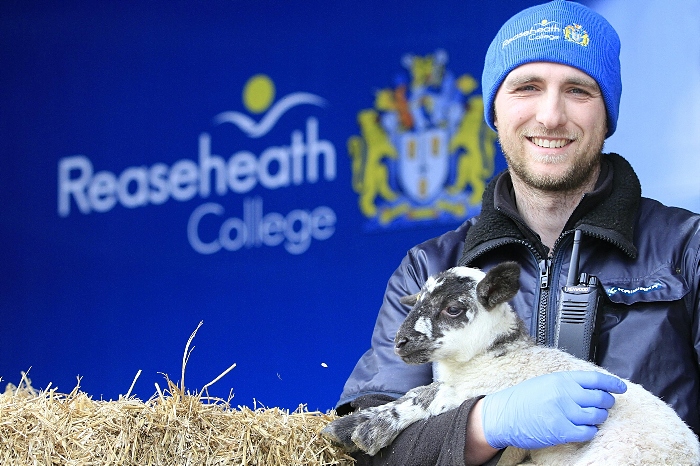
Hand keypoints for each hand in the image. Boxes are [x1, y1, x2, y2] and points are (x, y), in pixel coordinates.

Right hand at [481, 371, 626, 449]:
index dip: (612, 383)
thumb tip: (592, 387)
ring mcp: (564, 412)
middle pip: (601, 398)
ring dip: (598, 418)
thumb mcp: (545, 382)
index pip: (596, 379)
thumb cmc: (522, 399)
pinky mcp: (561, 431)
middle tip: (604, 405)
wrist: (503, 415)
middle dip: (606, 403)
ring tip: (590, 418)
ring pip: (597, 416)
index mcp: (561, 379)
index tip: (620, 388)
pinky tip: (583, 429)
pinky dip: (589, 431)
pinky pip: (588, 432)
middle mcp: (565, 394)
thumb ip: (568, 383)